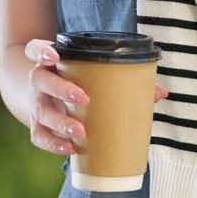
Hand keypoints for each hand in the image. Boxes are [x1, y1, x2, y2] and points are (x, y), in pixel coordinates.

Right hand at [22, 38, 167, 154]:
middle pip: (41, 80)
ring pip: (41, 112)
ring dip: (60, 122)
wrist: (39, 97)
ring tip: (81, 131)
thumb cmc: (73, 81)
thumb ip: (122, 78)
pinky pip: (40, 136)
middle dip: (61, 89)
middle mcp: (38, 80)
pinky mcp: (36, 126)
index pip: (35, 49)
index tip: (54, 55)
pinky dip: (54, 144)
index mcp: (50, 61)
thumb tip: (160, 93)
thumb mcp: (88, 73)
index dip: (42, 50)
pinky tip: (70, 148)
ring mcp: (36, 104)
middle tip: (84, 98)